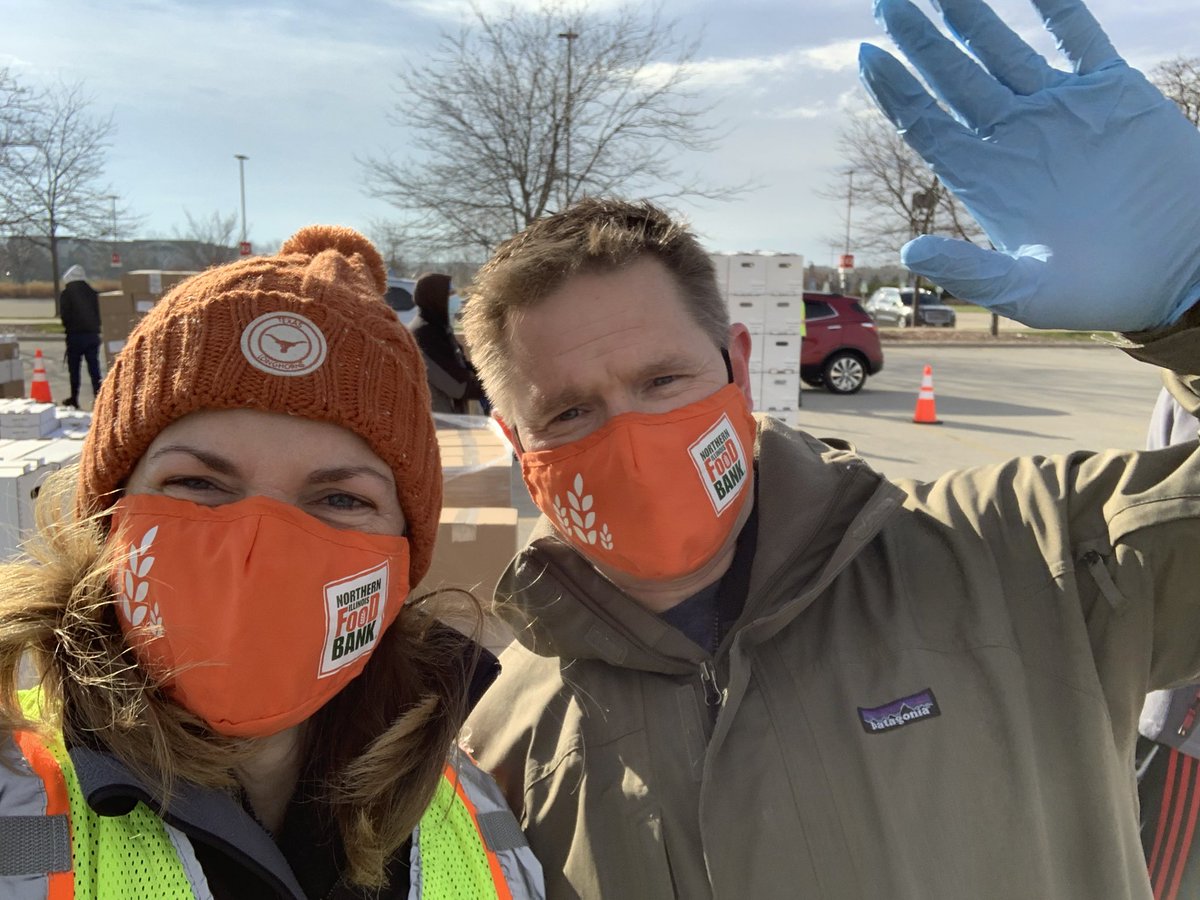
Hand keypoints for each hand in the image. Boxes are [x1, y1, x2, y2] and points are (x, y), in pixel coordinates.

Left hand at [860, 0, 1199, 331]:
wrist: (1181, 272)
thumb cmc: (1099, 292)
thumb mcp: (1027, 291)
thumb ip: (970, 270)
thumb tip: (911, 250)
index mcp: (984, 179)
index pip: (926, 125)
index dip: (896, 91)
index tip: (867, 56)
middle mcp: (1012, 137)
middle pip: (952, 78)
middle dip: (920, 41)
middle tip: (887, 4)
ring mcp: (1059, 110)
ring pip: (1002, 50)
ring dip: (970, 17)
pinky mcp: (1112, 92)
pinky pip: (1079, 36)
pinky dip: (1056, 8)